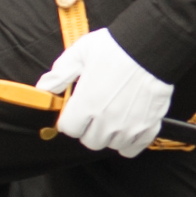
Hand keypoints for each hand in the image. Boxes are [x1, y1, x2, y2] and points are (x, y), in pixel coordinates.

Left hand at [35, 26, 172, 156]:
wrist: (151, 47)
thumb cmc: (116, 48)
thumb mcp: (81, 53)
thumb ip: (60, 73)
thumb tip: (44, 87)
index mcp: (86, 104)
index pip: (69, 129)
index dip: (70, 119)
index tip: (76, 111)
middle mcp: (106, 120)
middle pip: (90, 141)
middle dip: (89, 128)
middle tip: (95, 113)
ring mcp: (128, 126)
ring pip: (111, 145)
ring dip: (109, 135)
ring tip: (113, 117)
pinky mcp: (148, 127)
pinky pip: (133, 148)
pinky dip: (129, 142)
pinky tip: (128, 127)